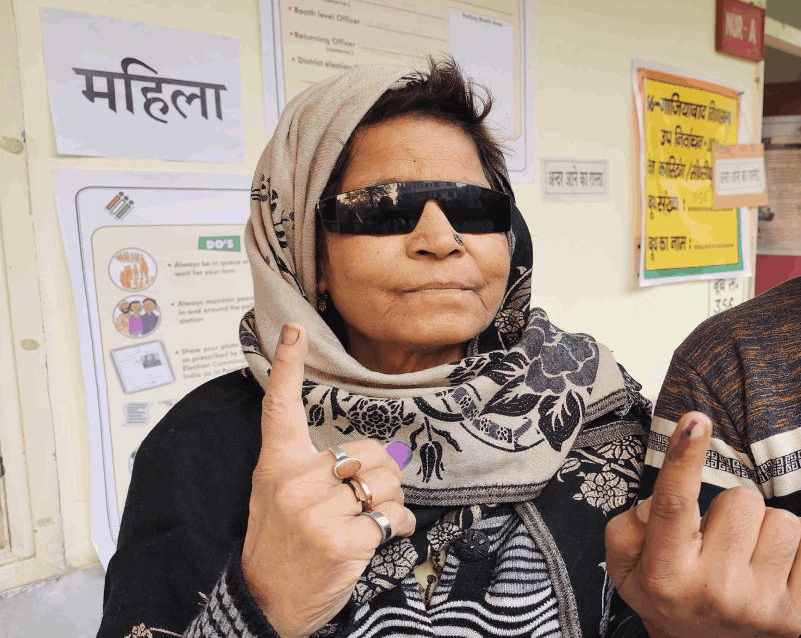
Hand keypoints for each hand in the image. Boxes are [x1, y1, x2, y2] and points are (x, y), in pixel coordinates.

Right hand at [240, 324, 415, 637]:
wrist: (266, 602)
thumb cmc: (281, 545)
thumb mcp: (279, 497)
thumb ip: (314, 468)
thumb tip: (373, 454)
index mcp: (277, 465)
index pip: (281, 409)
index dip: (289, 366)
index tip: (295, 331)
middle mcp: (295, 483)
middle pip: (370, 453)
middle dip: (381, 476)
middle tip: (363, 501)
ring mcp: (317, 513)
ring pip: (387, 484)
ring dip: (391, 503)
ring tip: (367, 521)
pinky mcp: (344, 541)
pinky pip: (394, 517)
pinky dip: (400, 526)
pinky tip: (384, 537)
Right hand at [604, 412, 800, 637]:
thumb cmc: (669, 596)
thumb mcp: (628, 568)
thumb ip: (627, 527)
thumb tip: (660, 495)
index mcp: (666, 575)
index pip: (675, 505)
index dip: (684, 457)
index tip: (695, 420)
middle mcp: (713, 592)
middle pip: (741, 499)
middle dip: (732, 509)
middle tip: (719, 539)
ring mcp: (758, 607)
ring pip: (782, 520)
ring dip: (766, 528)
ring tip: (748, 554)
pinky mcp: (796, 616)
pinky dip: (800, 544)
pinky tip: (776, 564)